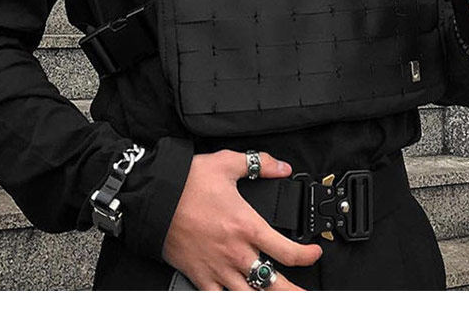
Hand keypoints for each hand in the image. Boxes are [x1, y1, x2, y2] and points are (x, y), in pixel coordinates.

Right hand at [162, 149, 321, 289]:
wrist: (153, 196)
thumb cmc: (187, 181)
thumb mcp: (227, 163)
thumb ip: (259, 164)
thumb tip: (282, 167)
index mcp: (246, 225)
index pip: (287, 251)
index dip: (308, 256)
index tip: (314, 253)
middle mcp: (235, 252)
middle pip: (273, 284)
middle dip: (295, 294)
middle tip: (308, 298)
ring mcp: (217, 268)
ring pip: (249, 298)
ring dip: (267, 303)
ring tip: (281, 305)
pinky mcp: (198, 275)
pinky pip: (218, 300)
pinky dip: (230, 304)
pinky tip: (240, 304)